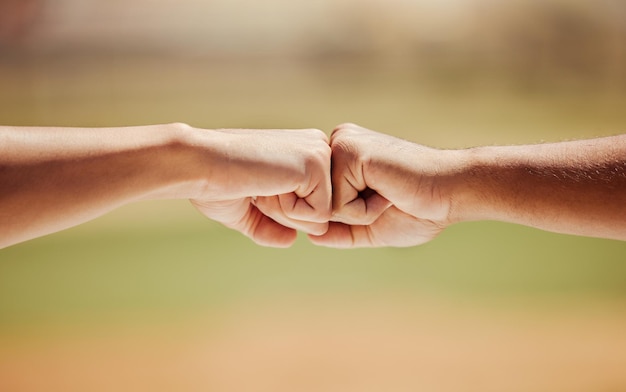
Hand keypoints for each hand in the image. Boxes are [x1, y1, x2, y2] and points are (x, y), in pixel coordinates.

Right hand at [191, 128, 331, 247]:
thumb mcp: (246, 210)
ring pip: (323, 216)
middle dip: (286, 216)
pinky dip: (288, 211)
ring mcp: (320, 154)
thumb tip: (292, 240)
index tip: (256, 189)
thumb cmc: (216, 185)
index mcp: (304, 154)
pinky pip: (319, 215)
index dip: (281, 213)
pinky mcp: (316, 164)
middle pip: (323, 214)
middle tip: (259, 188)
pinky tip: (268, 185)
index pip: (314, 206)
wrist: (200, 165)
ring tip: (263, 185)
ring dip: (286, 214)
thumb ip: (270, 226)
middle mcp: (317, 148)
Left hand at [309, 123, 453, 247]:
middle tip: (387, 199)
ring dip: (359, 215)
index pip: (320, 204)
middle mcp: (337, 145)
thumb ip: (341, 232)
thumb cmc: (417, 209)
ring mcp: (341, 145)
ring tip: (387, 195)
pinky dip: (364, 211)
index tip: (383, 202)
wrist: (451, 193)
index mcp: (341, 157)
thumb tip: (310, 237)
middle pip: (317, 205)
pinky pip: (337, 204)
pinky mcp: (349, 152)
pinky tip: (388, 192)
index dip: (351, 219)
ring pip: (324, 206)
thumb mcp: (370, 226)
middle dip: (353, 217)